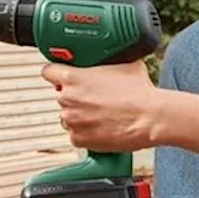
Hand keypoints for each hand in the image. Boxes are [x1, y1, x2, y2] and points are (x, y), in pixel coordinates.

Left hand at [42, 60, 160, 151]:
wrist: (149, 118)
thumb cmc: (139, 93)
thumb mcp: (124, 64)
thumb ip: (107, 62)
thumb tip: (110, 58)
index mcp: (73, 78)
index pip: (49, 72)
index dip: (57, 73)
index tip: (62, 76)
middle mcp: (68, 99)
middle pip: (62, 96)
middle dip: (75, 96)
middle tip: (95, 97)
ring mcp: (72, 120)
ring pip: (69, 116)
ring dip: (80, 115)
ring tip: (102, 114)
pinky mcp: (79, 139)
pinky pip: (76, 134)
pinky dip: (86, 132)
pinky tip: (102, 126)